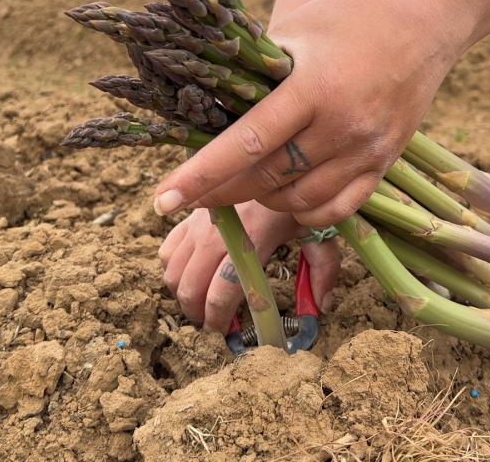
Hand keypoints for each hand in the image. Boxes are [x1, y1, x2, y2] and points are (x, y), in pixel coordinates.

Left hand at [152, 0, 457, 226]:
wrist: (429, 19)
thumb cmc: (353, 15)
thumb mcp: (297, 31)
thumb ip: (256, 73)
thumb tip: (207, 110)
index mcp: (315, 86)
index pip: (247, 142)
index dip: (201, 175)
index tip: (162, 200)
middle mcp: (344, 126)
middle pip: (267, 178)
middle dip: (220, 191)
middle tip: (191, 193)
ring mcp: (368, 150)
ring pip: (298, 202)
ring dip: (261, 200)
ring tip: (242, 182)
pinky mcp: (384, 165)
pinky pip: (336, 210)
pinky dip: (302, 211)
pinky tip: (285, 193)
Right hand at [158, 201, 340, 333]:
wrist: (272, 156)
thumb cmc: (296, 198)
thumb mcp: (318, 230)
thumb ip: (324, 269)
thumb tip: (321, 307)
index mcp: (252, 238)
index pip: (223, 290)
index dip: (220, 318)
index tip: (226, 332)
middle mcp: (218, 231)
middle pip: (190, 286)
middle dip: (198, 314)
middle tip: (215, 323)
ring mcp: (198, 222)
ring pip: (172, 272)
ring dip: (183, 295)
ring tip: (203, 303)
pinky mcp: (189, 215)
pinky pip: (165, 250)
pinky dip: (173, 268)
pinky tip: (193, 273)